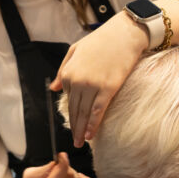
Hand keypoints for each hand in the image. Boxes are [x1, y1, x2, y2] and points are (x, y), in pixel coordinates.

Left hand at [49, 11, 147, 146]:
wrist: (124, 34)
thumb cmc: (102, 40)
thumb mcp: (76, 50)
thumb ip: (63, 70)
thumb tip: (53, 89)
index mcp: (68, 71)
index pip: (68, 96)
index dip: (72, 110)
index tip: (76, 122)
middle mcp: (77, 80)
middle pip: (74, 109)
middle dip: (74, 127)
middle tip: (74, 141)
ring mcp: (92, 85)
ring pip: (84, 113)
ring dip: (81, 130)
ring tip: (80, 143)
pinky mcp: (107, 88)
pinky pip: (98, 111)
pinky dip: (93, 125)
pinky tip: (90, 135)